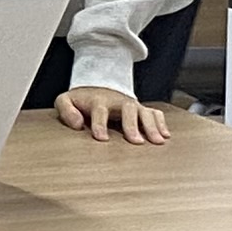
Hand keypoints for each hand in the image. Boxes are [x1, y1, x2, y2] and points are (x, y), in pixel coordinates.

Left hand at [54, 87, 170, 144]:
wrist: (96, 88)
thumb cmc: (80, 101)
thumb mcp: (66, 100)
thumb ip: (66, 110)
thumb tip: (76, 124)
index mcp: (98, 100)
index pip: (99, 111)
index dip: (100, 124)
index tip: (101, 138)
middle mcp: (118, 102)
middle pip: (128, 109)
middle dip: (132, 125)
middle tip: (136, 142)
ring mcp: (131, 105)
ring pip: (145, 111)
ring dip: (152, 126)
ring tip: (157, 141)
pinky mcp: (140, 109)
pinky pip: (154, 113)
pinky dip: (161, 122)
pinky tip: (165, 135)